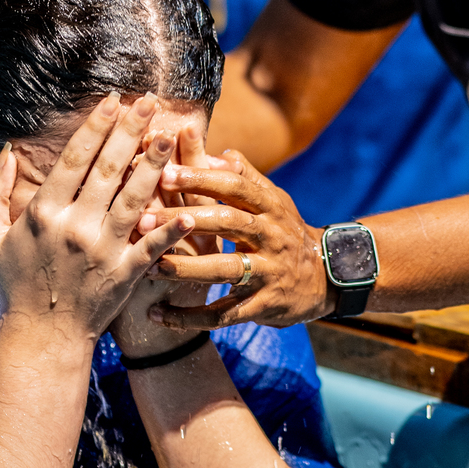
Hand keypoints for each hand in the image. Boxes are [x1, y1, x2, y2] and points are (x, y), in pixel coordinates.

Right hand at [0, 93, 191, 343]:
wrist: (41, 336)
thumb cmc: (14, 281)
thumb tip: (7, 150)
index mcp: (43, 213)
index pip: (75, 159)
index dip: (96, 126)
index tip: (112, 100)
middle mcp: (75, 228)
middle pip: (108, 170)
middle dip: (130, 132)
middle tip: (150, 101)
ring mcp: (103, 252)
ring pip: (134, 199)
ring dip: (154, 166)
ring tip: (170, 136)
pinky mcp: (125, 275)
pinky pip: (152, 248)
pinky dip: (171, 229)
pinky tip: (191, 209)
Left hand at [146, 150, 331, 329]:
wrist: (325, 277)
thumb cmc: (286, 230)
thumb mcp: (274, 200)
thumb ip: (245, 176)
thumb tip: (217, 150)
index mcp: (269, 206)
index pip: (234, 186)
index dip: (200, 178)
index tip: (165, 173)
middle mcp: (271, 236)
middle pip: (227, 223)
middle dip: (184, 221)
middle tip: (143, 220)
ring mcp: (268, 272)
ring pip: (224, 270)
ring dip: (185, 269)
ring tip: (149, 266)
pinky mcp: (262, 305)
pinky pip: (223, 314)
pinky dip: (190, 317)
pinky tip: (158, 315)